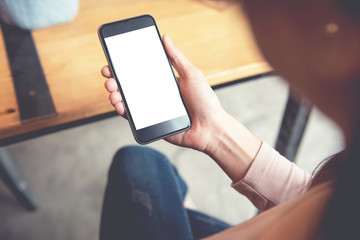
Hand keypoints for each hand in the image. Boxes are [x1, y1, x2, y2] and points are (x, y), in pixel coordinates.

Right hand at [101, 34, 224, 151]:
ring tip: (112, 91)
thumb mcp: (191, 74)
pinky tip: (119, 105)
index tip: (113, 62)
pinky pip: (134, 117)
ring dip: (116, 94)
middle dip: (115, 80)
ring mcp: (153, 109)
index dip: (125, 67)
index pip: (140, 72)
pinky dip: (123, 111)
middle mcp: (156, 94)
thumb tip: (165, 37)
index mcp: (164, 82)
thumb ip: (176, 57)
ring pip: (129, 101)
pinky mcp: (152, 123)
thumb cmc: (205, 101)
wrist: (210, 128)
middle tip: (109, 76)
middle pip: (130, 86)